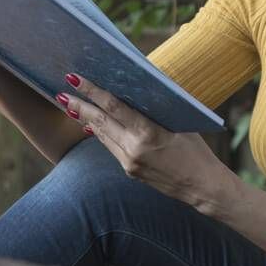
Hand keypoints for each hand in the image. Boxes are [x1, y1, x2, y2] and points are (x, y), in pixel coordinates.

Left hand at [56, 73, 239, 212]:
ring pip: (102, 135)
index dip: (92, 91)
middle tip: (62, 92)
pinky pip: (111, 147)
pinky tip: (91, 125)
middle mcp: (134, 149)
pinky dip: (101, 134)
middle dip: (79, 106)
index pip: (113, 107)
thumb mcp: (180, 123)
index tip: (75, 79)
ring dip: (85, 119)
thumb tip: (137, 87)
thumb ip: (156, 108)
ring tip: (70, 105)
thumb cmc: (196, 150)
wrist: (203, 187)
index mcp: (148, 133)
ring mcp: (129, 163)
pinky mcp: (130, 172)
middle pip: (100, 122)